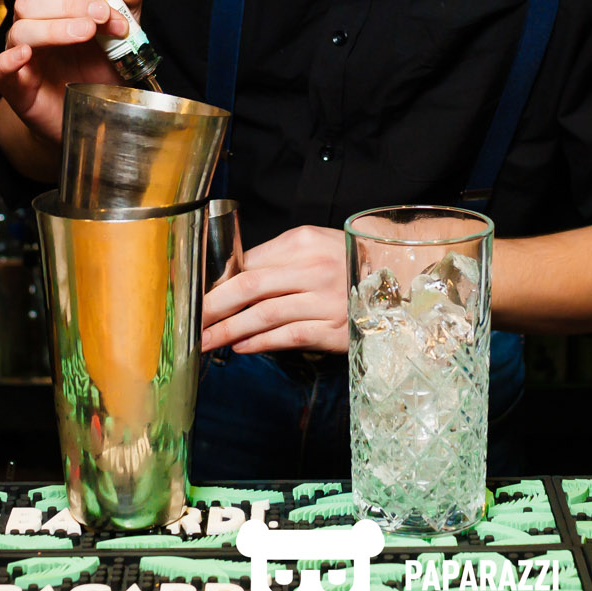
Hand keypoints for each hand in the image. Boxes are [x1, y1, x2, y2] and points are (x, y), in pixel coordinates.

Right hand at [0, 0, 142, 147]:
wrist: (91, 118)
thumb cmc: (99, 73)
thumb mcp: (123, 37)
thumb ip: (127, 3)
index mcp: (55, 14)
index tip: (113, 15)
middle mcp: (33, 30)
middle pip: (30, 3)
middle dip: (67, 6)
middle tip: (98, 20)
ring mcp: (20, 56)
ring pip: (19, 31)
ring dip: (51, 29)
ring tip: (83, 34)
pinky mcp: (12, 85)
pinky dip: (8, 59)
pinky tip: (26, 55)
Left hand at [200, 224, 348, 355]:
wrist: (403, 283)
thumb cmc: (349, 264)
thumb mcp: (316, 247)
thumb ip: (277, 259)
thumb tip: (231, 280)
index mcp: (304, 243)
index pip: (249, 262)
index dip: (217, 282)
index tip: (195, 297)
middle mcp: (315, 269)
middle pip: (249, 287)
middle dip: (212, 307)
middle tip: (188, 322)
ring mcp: (326, 301)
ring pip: (264, 316)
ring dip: (228, 331)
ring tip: (205, 341)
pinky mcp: (335, 329)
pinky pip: (288, 336)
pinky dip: (259, 343)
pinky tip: (240, 347)